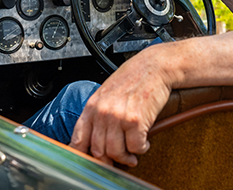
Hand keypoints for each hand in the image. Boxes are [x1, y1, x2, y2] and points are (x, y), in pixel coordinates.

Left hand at [69, 48, 171, 165]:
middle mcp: (102, 113)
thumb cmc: (132, 79)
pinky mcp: (136, 121)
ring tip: (132, 154)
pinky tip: (144, 143)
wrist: (153, 67)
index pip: (78, 140)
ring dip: (126, 158)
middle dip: (109, 161)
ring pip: (116, 153)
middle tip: (118, 161)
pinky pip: (135, 147)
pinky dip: (141, 149)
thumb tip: (96, 140)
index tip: (89, 164)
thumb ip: (98, 115)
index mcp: (92, 106)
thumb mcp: (107, 94)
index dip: (82, 157)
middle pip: (98, 151)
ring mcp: (118, 117)